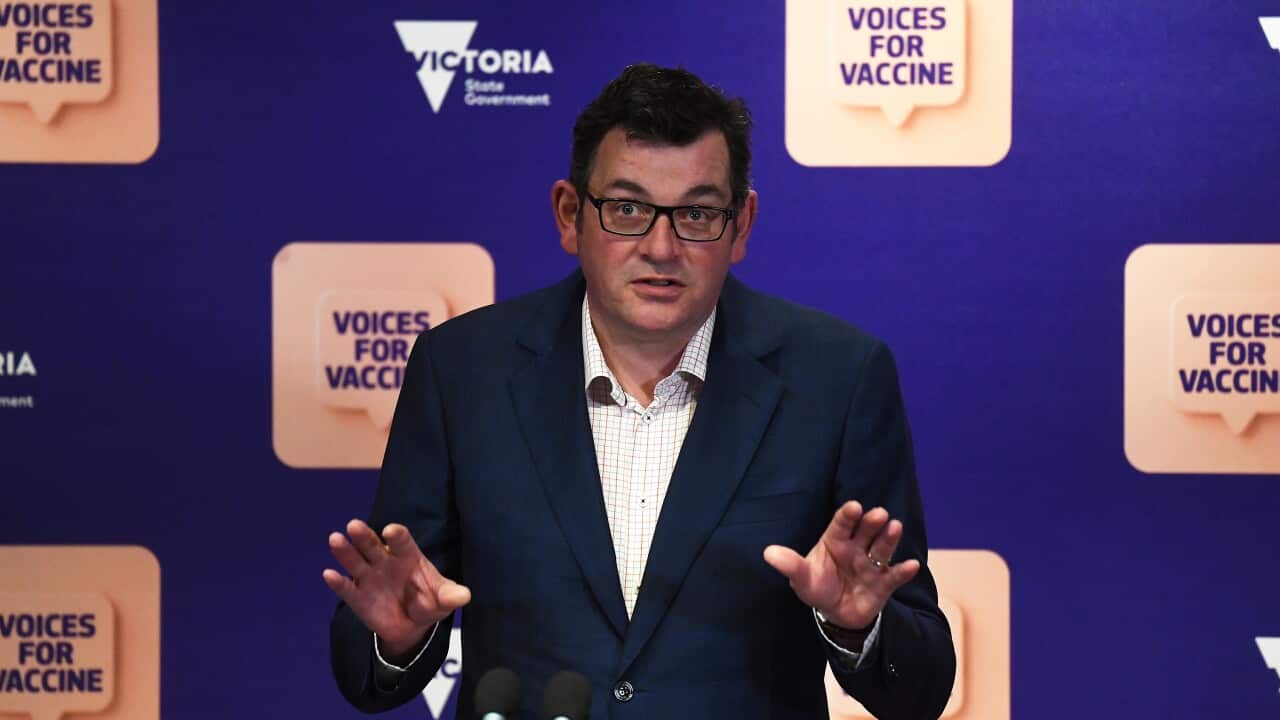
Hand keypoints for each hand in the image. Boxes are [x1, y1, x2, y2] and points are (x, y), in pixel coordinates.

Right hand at [323, 519, 470, 658]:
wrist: (412, 625)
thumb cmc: (430, 602)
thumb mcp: (443, 600)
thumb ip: (451, 596)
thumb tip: (464, 596)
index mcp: (408, 556)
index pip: (402, 541)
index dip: (397, 535)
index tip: (391, 531)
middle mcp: (385, 561)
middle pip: (373, 545)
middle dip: (364, 535)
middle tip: (354, 525)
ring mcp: (369, 578)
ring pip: (355, 561)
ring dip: (345, 551)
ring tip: (335, 539)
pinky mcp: (357, 597)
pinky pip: (346, 588)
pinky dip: (337, 582)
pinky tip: (328, 574)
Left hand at [763, 502, 918, 630]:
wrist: (836, 613)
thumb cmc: (817, 586)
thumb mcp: (802, 577)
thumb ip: (789, 565)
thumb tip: (768, 553)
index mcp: (835, 541)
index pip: (841, 525)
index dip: (847, 516)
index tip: (854, 506)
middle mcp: (856, 548)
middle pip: (865, 532)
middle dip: (872, 523)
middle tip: (880, 514)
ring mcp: (871, 564)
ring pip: (882, 549)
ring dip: (889, 538)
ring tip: (895, 527)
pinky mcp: (884, 583)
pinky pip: (895, 576)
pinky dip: (904, 572)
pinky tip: (912, 565)